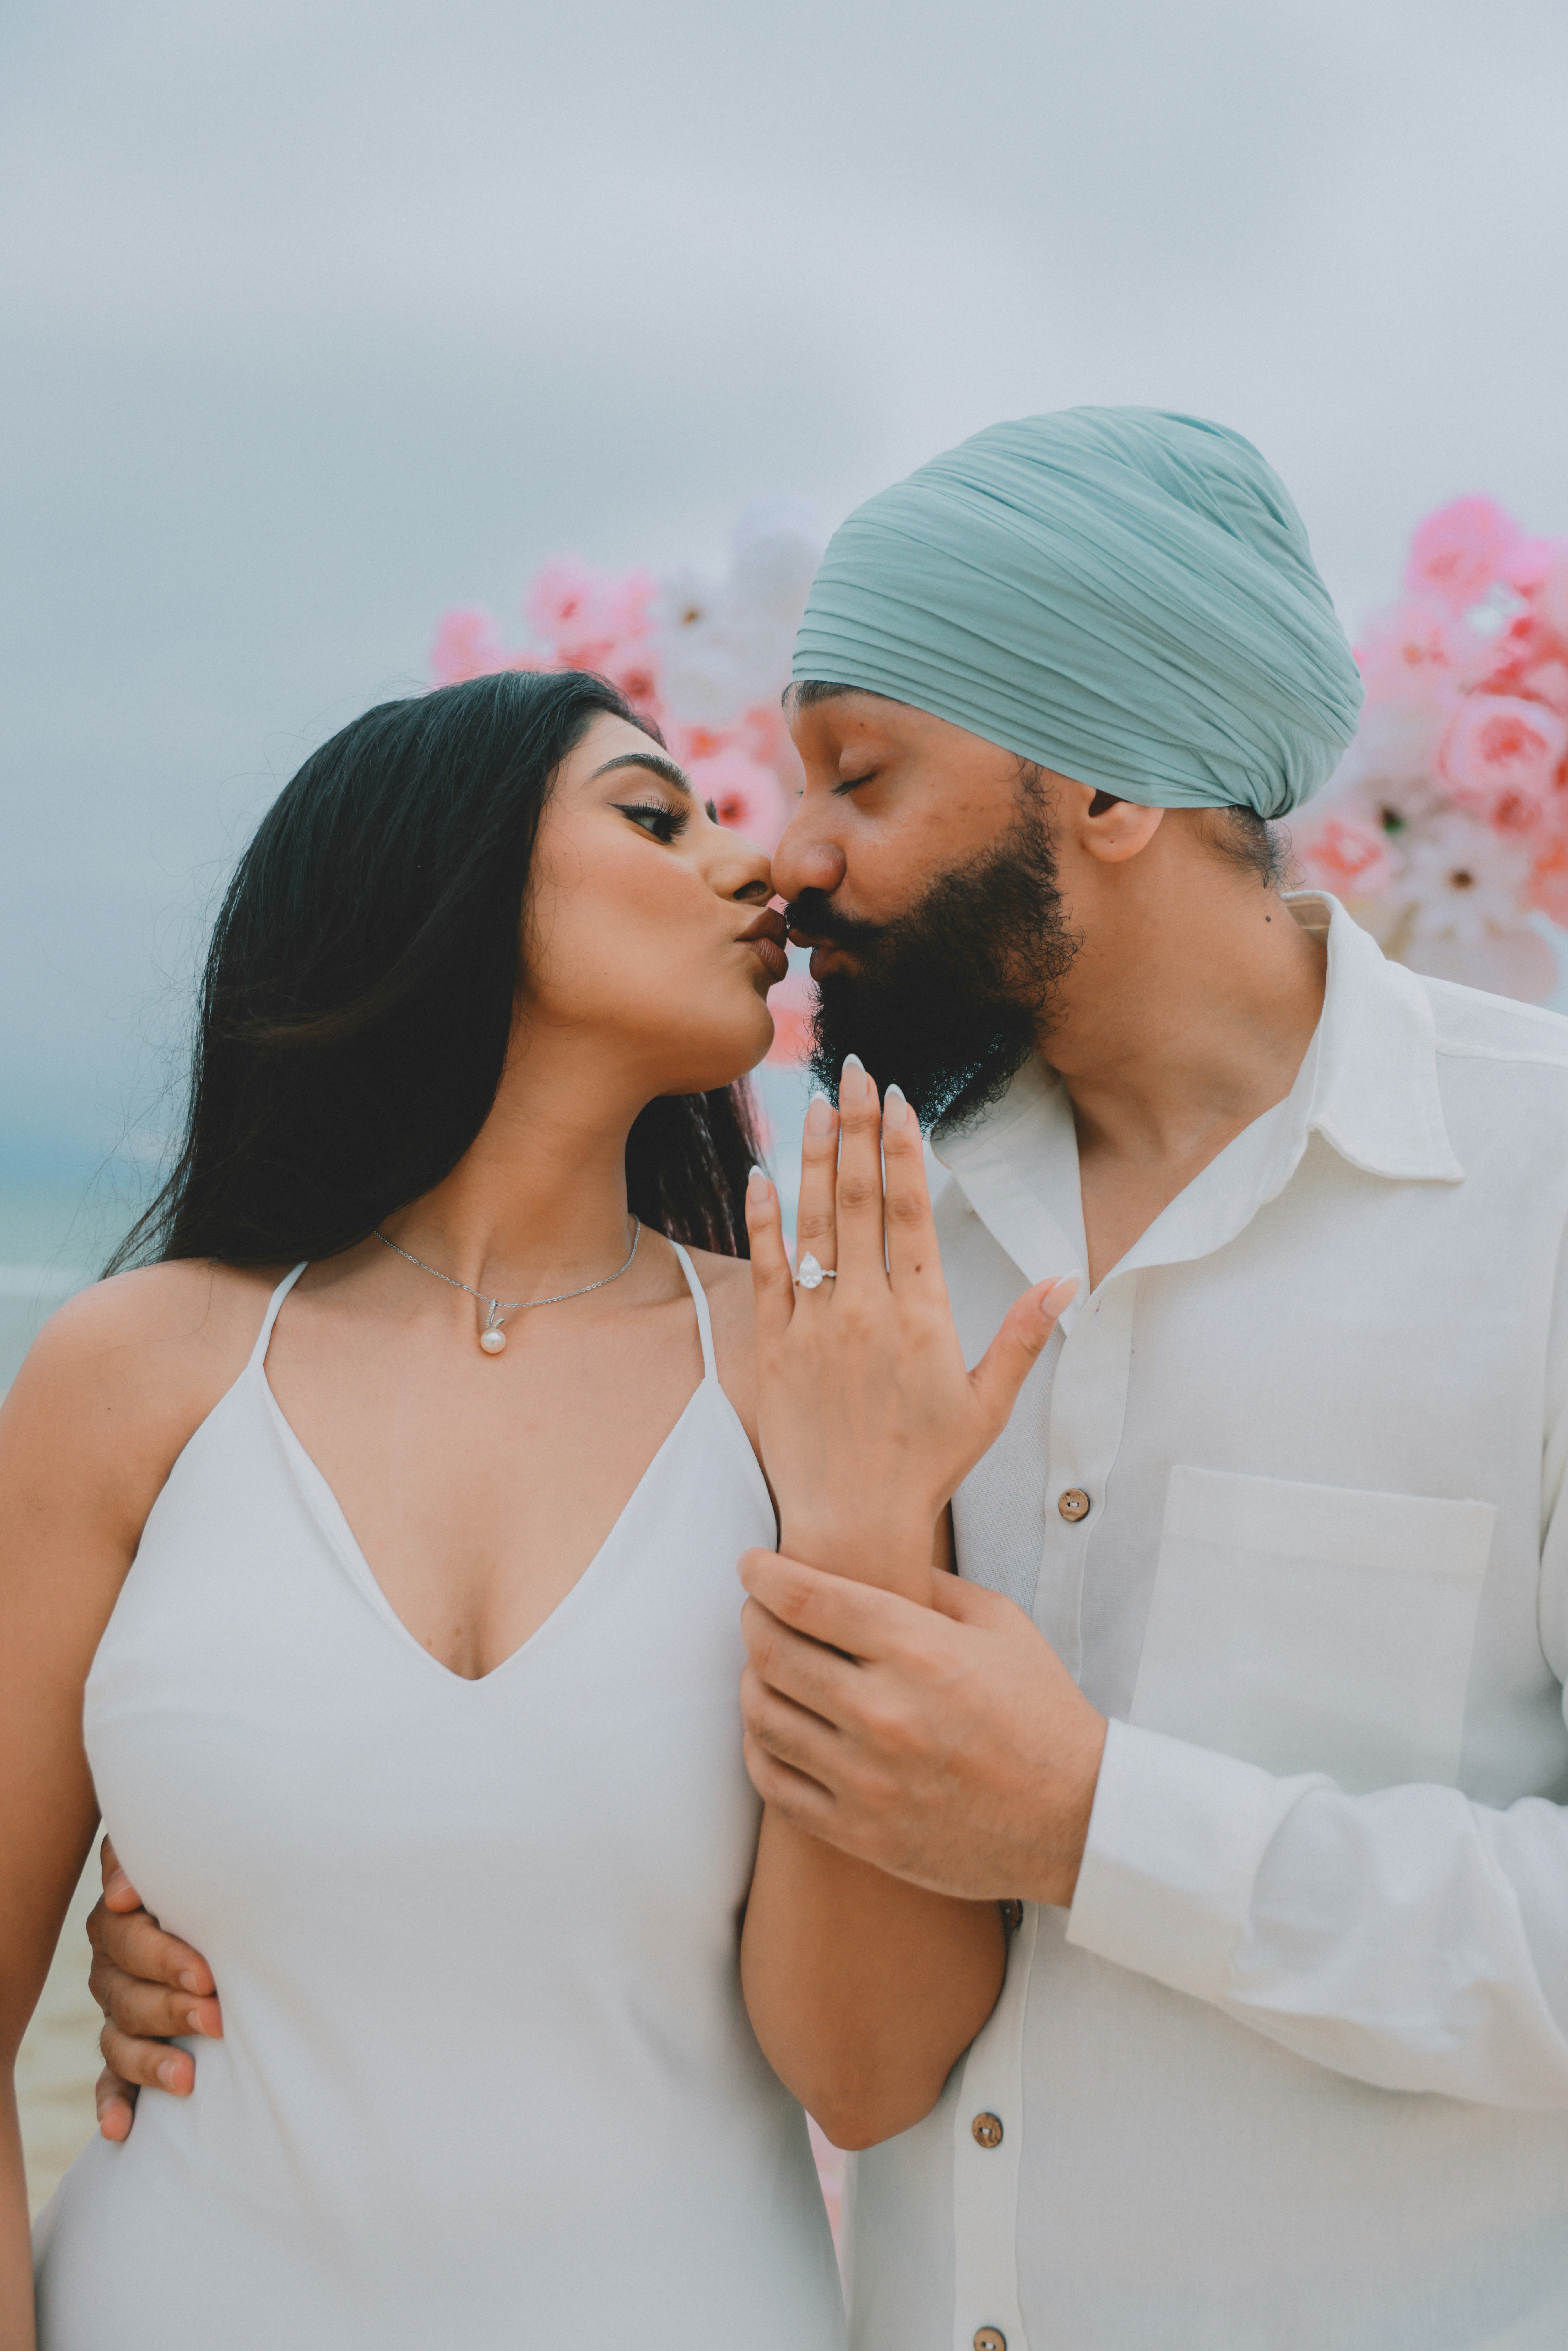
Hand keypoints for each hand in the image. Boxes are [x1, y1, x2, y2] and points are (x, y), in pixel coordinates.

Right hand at [86, 1837, 220, 2140]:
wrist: (219, 1898)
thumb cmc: (207, 1873)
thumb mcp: (182, 1860)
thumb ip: (144, 1863)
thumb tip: (123, 1891)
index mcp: (121, 1921)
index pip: (128, 1941)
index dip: (164, 1958)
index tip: (206, 1975)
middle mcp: (114, 1968)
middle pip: (127, 1995)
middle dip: (172, 2009)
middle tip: (215, 2017)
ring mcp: (117, 2012)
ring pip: (120, 2041)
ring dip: (152, 2061)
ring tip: (188, 2078)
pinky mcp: (126, 2051)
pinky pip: (111, 2082)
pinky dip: (114, 2104)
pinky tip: (120, 2130)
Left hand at [739, 1547, 1107, 1906]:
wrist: (1075, 1818)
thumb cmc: (1041, 1712)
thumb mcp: (1001, 1624)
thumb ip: (932, 1586)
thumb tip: (870, 1564)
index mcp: (919, 1651)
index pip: (807, 1599)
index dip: (764, 1574)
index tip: (751, 1564)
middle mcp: (885, 1713)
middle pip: (773, 1654)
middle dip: (753, 1621)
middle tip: (756, 1612)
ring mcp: (868, 1779)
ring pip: (765, 1719)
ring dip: (751, 1684)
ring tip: (763, 1669)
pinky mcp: (861, 1833)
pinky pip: (776, 1786)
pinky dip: (759, 1750)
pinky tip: (770, 1730)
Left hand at [746, 1058, 1075, 1598]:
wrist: (853, 1521)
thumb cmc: (925, 1466)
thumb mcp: (987, 1404)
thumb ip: (1021, 1336)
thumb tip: (1065, 1280)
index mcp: (922, 1315)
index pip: (910, 1211)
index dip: (901, 1148)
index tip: (896, 1100)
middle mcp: (867, 1310)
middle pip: (858, 1197)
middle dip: (854, 1126)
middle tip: (850, 1069)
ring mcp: (816, 1325)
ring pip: (812, 1222)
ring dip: (810, 1155)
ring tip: (811, 1100)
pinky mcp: (774, 1348)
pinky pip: (765, 1271)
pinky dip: (763, 1221)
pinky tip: (761, 1175)